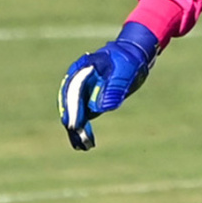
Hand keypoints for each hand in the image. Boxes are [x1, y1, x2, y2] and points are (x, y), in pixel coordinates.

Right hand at [58, 21, 158, 150]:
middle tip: (76, 136)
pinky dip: (82, 129)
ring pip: (74, 111)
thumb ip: (114, 87)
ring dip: (76, 128)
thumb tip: (101, 108)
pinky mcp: (88, 100)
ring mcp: (82, 91)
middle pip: (69, 101)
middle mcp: (78, 80)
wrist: (132, 56)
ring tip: (81, 146)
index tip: (73, 124)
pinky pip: (82, 116)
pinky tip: (85, 144)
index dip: (73, 107)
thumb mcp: (125, 71)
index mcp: (84, 68)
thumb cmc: (129, 61)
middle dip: (72, 119)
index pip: (74, 89)